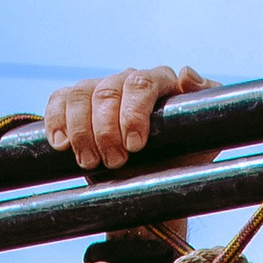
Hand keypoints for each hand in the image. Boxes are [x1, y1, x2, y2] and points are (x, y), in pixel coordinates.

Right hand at [41, 62, 212, 169]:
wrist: (152, 188)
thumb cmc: (181, 160)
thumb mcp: (206, 134)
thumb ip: (206, 100)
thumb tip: (185, 74)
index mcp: (158, 82)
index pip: (141, 84)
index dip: (133, 112)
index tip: (134, 145)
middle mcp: (125, 81)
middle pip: (107, 92)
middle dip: (107, 131)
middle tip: (114, 163)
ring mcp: (98, 90)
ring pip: (80, 95)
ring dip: (82, 132)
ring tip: (90, 163)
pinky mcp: (75, 105)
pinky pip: (58, 101)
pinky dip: (56, 121)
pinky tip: (61, 144)